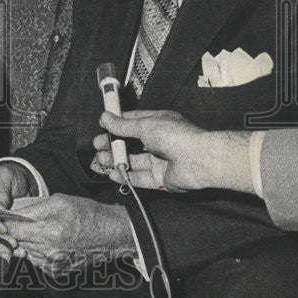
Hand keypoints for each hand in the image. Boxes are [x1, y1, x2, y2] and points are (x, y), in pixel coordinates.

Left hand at [3, 194, 134, 278]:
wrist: (111, 234)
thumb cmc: (87, 214)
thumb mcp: (58, 201)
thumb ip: (31, 208)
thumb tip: (9, 212)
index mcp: (49, 232)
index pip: (12, 229)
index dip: (5, 221)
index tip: (2, 216)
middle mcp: (49, 252)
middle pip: (17, 241)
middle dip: (17, 230)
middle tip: (23, 220)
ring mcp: (52, 265)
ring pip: (25, 250)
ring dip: (28, 240)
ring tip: (43, 230)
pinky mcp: (56, 272)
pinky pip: (36, 260)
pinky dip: (38, 250)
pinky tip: (50, 241)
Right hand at [92, 109, 211, 191]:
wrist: (199, 159)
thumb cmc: (175, 135)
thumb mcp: (144, 125)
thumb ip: (123, 125)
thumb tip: (105, 118)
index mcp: (158, 123)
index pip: (133, 122)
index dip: (117, 124)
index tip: (101, 126)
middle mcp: (159, 141)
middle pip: (131, 143)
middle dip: (113, 145)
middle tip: (98, 147)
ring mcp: (161, 160)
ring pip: (134, 161)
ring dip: (117, 160)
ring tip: (101, 161)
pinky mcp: (162, 178)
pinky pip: (142, 177)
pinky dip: (127, 176)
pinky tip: (114, 174)